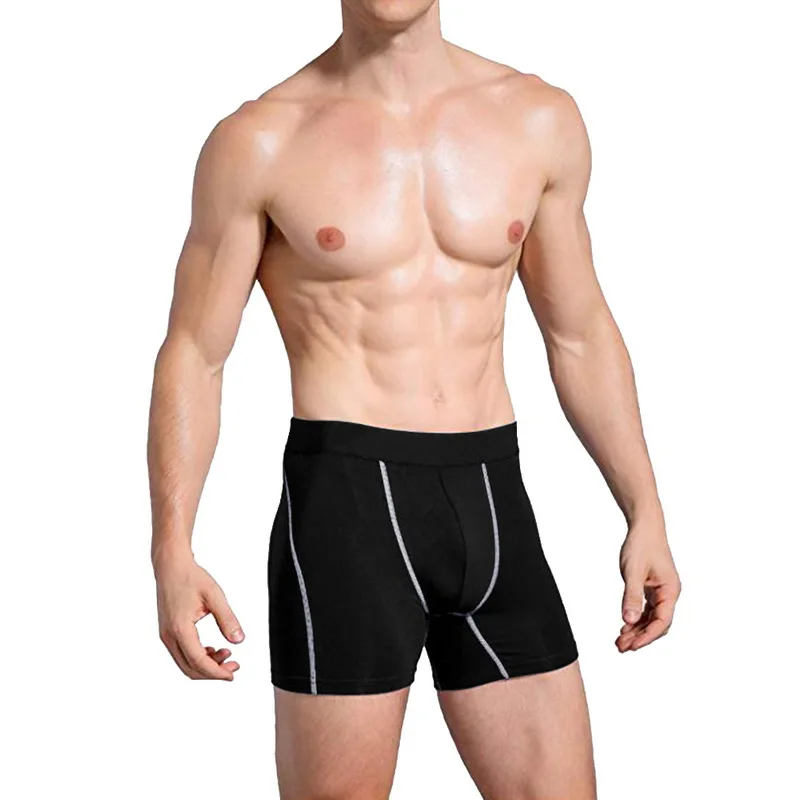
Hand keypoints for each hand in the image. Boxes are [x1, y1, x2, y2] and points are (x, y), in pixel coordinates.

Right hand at [155, 556, 243, 679]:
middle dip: (213, 673)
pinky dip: (198, 658)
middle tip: (234, 666)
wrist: (171, 567)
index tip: (232, 673)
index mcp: (180, 628)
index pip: (198, 661)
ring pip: (185, 664)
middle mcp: (169, 636)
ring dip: (206, 666)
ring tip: (227, 655)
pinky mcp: (167, 632)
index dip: (217, 672)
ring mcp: (166, 635)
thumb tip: (239, 641)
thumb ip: (228, 619)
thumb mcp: (215, 596)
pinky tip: (213, 650)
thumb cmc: (191, 578)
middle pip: (190, 669)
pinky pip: (182, 654)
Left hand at [616, 524, 680, 652]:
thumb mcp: (633, 571)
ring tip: (620, 642)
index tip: (632, 645)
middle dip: (640, 637)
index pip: (662, 621)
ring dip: (637, 630)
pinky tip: (624, 627)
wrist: (644, 526)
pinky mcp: (652, 589)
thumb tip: (628, 620)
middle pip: (657, 624)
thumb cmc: (641, 545)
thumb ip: (631, 596)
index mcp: (670, 590)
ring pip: (651, 619)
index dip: (647, 636)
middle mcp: (668, 593)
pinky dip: (636, 619)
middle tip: (621, 647)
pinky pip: (646, 610)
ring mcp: (661, 592)